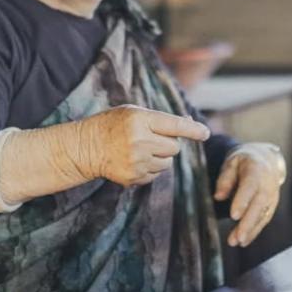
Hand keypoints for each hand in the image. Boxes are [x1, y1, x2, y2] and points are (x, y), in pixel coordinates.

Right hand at [76, 105, 210, 186]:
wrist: (85, 148)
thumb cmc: (113, 125)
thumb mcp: (133, 113)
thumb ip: (161, 119)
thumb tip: (191, 125)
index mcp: (140, 120)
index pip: (174, 125)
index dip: (193, 130)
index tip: (205, 133)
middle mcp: (140, 141)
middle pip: (174, 147)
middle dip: (168, 144)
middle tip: (151, 139)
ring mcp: (137, 162)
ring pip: (167, 163)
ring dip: (160, 157)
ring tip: (140, 150)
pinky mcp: (134, 178)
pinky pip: (156, 175)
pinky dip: (150, 169)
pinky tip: (133, 160)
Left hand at [213, 143, 285, 246]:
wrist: (267, 160)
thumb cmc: (245, 161)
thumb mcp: (232, 162)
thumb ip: (225, 178)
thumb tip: (218, 196)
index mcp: (256, 170)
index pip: (250, 187)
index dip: (242, 201)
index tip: (234, 215)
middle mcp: (267, 185)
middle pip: (259, 205)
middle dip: (248, 223)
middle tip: (237, 238)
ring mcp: (272, 196)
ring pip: (262, 215)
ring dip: (250, 230)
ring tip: (237, 242)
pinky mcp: (271, 206)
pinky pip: (264, 220)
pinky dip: (255, 231)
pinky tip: (244, 241)